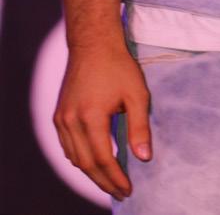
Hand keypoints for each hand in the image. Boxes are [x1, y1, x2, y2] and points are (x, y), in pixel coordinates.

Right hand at [54, 41, 151, 199]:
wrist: (93, 44)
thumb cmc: (118, 66)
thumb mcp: (137, 93)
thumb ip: (140, 127)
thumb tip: (144, 157)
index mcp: (91, 116)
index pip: (102, 159)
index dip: (115, 178)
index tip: (128, 189)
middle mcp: (71, 121)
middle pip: (86, 164)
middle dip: (104, 181)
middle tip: (120, 192)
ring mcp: (61, 118)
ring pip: (74, 158)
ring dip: (91, 173)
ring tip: (109, 181)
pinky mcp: (59, 115)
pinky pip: (67, 147)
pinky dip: (80, 159)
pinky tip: (93, 162)